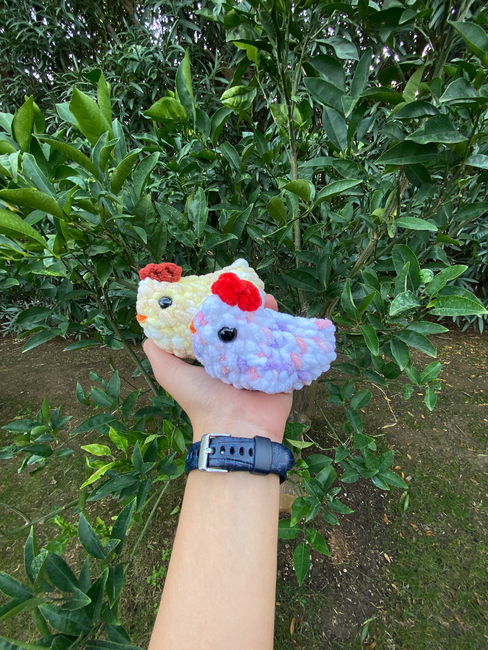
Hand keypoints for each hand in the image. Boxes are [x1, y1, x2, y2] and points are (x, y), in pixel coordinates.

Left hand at [143, 294, 292, 442]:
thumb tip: (149, 330)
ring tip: (268, 300)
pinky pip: (289, 348)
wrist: (235, 429)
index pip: (221, 325)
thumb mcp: (170, 374)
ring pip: (270, 332)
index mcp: (217, 356)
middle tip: (250, 291)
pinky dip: (289, 332)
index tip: (224, 289)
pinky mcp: (283, 371)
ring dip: (270, 314)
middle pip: (247, 325)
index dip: (223, 307)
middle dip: (250, 307)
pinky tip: (284, 317)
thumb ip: (158, 352)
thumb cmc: (201, 401)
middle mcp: (240, 358)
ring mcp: (263, 363)